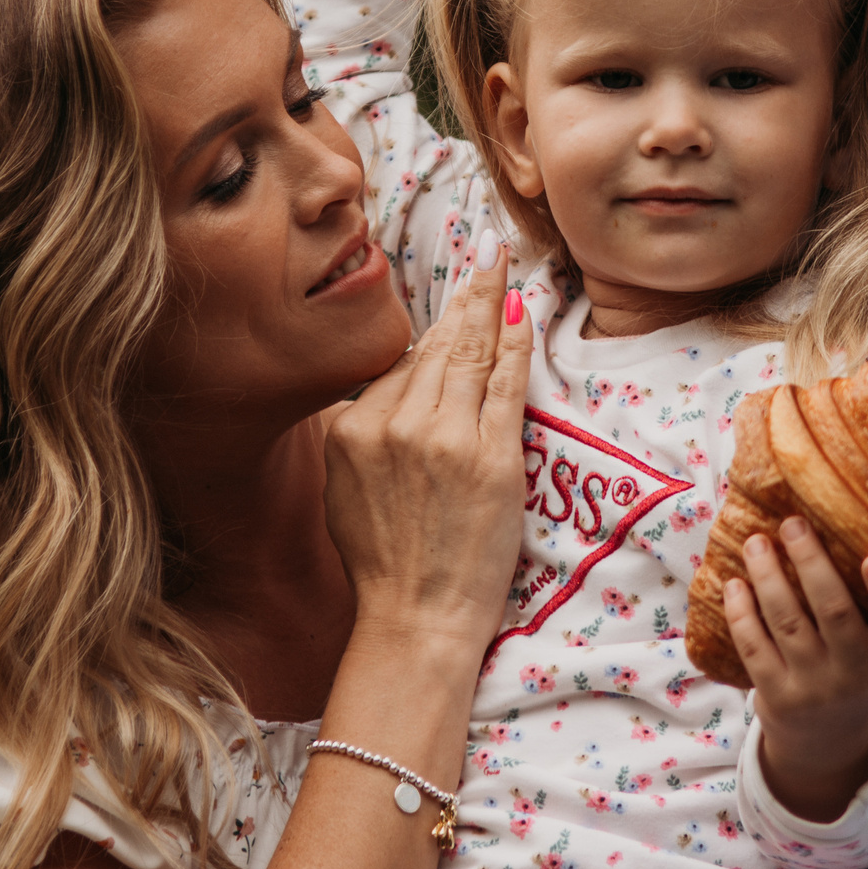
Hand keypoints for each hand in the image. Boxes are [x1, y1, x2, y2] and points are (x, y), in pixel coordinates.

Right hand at [323, 236, 529, 651]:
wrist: (416, 621)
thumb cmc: (385, 565)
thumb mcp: (346, 491)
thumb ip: (362, 436)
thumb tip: (388, 394)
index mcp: (353, 430)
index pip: (400, 366)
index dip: (431, 331)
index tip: (451, 298)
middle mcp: (394, 425)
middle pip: (435, 347)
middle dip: (463, 294)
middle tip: (484, 247)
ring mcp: (443, 438)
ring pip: (468, 356)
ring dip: (488, 303)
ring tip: (499, 264)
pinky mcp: (490, 456)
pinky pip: (504, 384)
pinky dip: (513, 343)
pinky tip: (521, 310)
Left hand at [724, 516, 867, 823]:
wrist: (826, 743)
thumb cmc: (854, 668)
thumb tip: (843, 523)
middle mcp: (857, 674)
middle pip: (834, 612)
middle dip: (810, 562)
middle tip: (793, 523)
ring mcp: (815, 688)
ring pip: (787, 622)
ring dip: (767, 575)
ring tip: (756, 542)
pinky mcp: (777, 697)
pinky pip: (754, 646)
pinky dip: (741, 611)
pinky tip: (735, 583)